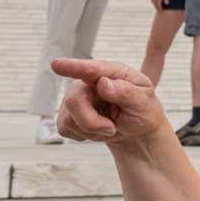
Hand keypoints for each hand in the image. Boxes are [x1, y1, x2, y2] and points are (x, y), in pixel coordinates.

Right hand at [52, 59, 168, 147]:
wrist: (136, 129)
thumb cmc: (142, 110)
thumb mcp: (143, 102)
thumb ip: (126, 92)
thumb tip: (102, 84)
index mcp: (111, 72)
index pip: (90, 69)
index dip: (72, 67)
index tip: (55, 64)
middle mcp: (89, 82)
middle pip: (74, 101)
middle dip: (92, 122)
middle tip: (111, 128)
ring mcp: (76, 97)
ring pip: (68, 119)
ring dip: (90, 130)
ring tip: (108, 126)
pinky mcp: (67, 114)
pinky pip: (64, 128)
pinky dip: (83, 135)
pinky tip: (97, 129)